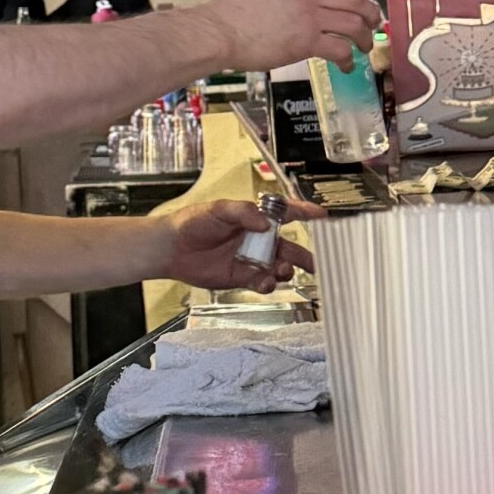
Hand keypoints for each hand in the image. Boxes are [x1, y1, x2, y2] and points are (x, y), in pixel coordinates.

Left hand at [155, 196, 322, 295]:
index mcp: (255, 218)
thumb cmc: (192, 223)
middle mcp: (258, 239)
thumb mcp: (218, 209)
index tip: (321, 215)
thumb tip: (264, 223)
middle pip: (289, 247)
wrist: (172, 248)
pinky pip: (263, 282)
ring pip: (279, 267)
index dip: (304, 213)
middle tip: (316, 262)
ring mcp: (252, 259)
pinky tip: (266, 282)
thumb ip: (243, 213)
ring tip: (281, 270)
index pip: (285, 213)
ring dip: (286, 270)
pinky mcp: (242, 277)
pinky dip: (268, 284)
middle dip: (305, 255)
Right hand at [208, 0, 380, 73]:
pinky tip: (346, 65)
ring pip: (354, 21)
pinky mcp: (306, 40)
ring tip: (364, 45)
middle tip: (371, 21)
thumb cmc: (228, 13)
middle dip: (368, 10)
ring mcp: (308, 14)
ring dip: (364, 35)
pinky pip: (340, 48)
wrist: (217, 30)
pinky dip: (348, 58)